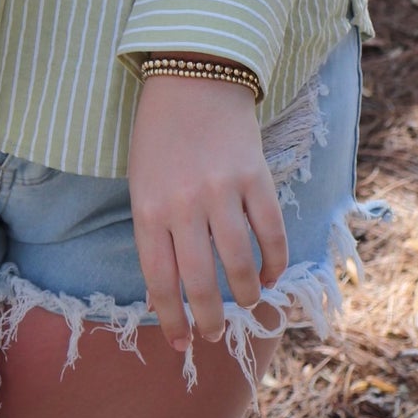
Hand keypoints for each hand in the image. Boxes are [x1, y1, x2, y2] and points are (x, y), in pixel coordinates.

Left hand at [128, 76, 286, 352]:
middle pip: (202, 282)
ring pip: (241, 264)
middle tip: (216, 334)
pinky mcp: (255, 176)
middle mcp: (185, 205)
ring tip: (248, 304)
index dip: (171, 319)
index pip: (160, 281)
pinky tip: (272, 273)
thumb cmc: (159, 134)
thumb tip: (164, 291)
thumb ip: (154, 232)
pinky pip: (271, 232)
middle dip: (210, 319)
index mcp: (149, 208)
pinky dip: (275, 261)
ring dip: (247, 294)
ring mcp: (222, 191)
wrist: (193, 74)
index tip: (180, 343)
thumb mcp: (141, 183)